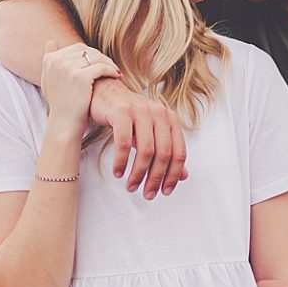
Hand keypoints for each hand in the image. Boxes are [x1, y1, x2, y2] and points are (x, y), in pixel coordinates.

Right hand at [39, 40, 117, 143]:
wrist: (64, 125)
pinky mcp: (80, 77)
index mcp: (50, 59)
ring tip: (115, 70)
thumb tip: (51, 41)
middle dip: (100, 57)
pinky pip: (101, 67)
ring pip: (95, 57)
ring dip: (107, 63)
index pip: (76, 48)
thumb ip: (49, 60)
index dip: (90, 54)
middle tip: (111, 65)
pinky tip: (117, 75)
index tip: (100, 63)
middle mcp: (56, 61)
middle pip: (86, 51)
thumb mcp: (49, 80)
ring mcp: (67, 68)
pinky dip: (111, 70)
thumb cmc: (60, 105)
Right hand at [90, 79, 186, 197]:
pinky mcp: (121, 112)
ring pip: (146, 150)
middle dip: (155, 178)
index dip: (173, 175)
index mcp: (169, 119)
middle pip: (163, 154)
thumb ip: (166, 152)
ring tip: (131, 186)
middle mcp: (158, 112)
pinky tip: (118, 173)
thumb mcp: (150, 133)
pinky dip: (121, 162)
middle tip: (147, 194)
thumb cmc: (128, 116)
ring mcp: (140, 110)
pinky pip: (124, 143)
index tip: (165, 191)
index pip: (179, 152)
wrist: (104, 92)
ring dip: (138, 174)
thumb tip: (183, 176)